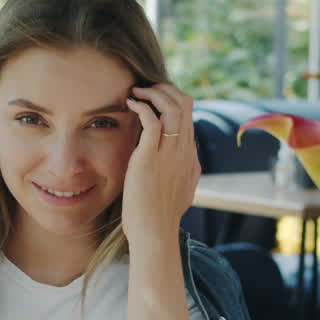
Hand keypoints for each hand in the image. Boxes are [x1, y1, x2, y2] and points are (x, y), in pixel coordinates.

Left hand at [122, 84, 200, 248]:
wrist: (154, 232)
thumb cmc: (159, 216)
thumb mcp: (180, 190)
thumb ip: (183, 172)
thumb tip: (185, 161)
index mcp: (189, 156)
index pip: (188, 115)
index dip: (172, 101)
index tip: (154, 99)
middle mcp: (184, 150)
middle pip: (185, 104)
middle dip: (165, 89)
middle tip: (146, 88)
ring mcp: (170, 153)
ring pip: (173, 107)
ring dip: (154, 93)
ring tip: (137, 92)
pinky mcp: (150, 157)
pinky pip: (152, 120)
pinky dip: (142, 106)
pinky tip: (130, 104)